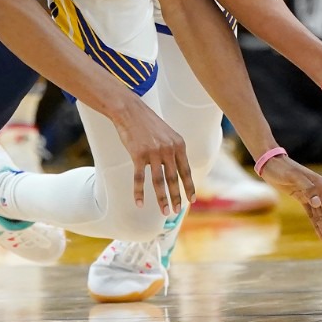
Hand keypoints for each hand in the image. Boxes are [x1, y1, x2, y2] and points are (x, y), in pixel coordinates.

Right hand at [112, 100, 195, 214]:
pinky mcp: (138, 154)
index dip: (189, 186)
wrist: (130, 110)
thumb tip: (177, 168)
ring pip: (159, 181)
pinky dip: (139, 192)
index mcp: (178, 144)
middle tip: (176, 211)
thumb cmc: (147, 123)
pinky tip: (139, 203)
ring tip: (164, 212)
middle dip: (176, 197)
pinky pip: (139, 178)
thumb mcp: (167, 133)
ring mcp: (153, 152)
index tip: (191, 200)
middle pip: (173, 179)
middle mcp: (168, 149)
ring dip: (162, 198)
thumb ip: (173, 149)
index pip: (186, 170)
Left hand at [259, 155, 321, 251]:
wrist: (270, 162)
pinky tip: (321, 235)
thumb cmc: (281, 168)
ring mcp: (311, 195)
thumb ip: (307, 189)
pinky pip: (312, 214)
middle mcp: (318, 191)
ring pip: (320, 217)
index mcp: (319, 185)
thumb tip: (318, 203)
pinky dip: (317, 225)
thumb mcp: (293, 176)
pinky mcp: (302, 197)